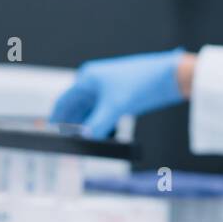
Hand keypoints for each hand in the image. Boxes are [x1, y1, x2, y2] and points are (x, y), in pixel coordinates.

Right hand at [50, 48, 186, 138]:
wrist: (171, 76)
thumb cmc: (141, 83)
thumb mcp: (116, 107)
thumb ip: (97, 125)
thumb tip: (83, 141)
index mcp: (87, 78)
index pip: (63, 102)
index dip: (56, 119)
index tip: (51, 136)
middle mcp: (94, 82)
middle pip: (75, 108)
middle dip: (72, 126)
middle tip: (70, 145)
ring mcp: (107, 89)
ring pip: (90, 112)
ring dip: (86, 127)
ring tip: (85, 143)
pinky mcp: (120, 96)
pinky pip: (103, 112)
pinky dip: (99, 124)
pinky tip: (102, 135)